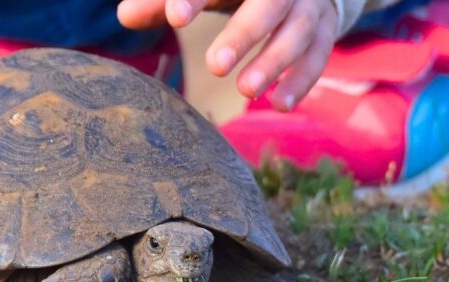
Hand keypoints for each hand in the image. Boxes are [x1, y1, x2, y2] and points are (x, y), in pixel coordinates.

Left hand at [118, 0, 337, 110]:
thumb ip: (165, 2)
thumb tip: (123, 16)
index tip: (174, 17)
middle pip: (267, 4)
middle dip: (243, 33)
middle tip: (215, 65)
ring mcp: (307, 6)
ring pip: (296, 32)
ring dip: (273, 62)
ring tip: (245, 90)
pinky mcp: (325, 30)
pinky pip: (318, 56)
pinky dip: (301, 81)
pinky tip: (280, 105)